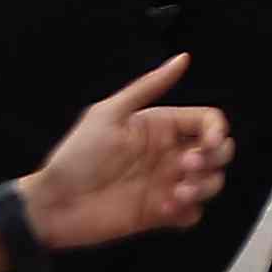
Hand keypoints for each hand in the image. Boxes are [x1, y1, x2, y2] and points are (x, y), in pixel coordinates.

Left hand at [19, 55, 234, 252]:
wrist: (52, 206)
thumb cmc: (76, 157)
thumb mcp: (108, 114)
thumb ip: (148, 86)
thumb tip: (183, 57)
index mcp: (161, 128)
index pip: (208, 122)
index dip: (217, 131)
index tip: (207, 144)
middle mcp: (169, 154)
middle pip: (219, 152)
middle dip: (214, 158)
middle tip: (186, 166)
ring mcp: (166, 185)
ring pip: (212, 182)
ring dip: (205, 186)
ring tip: (179, 191)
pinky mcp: (159, 214)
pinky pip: (192, 214)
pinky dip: (189, 211)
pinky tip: (166, 208)